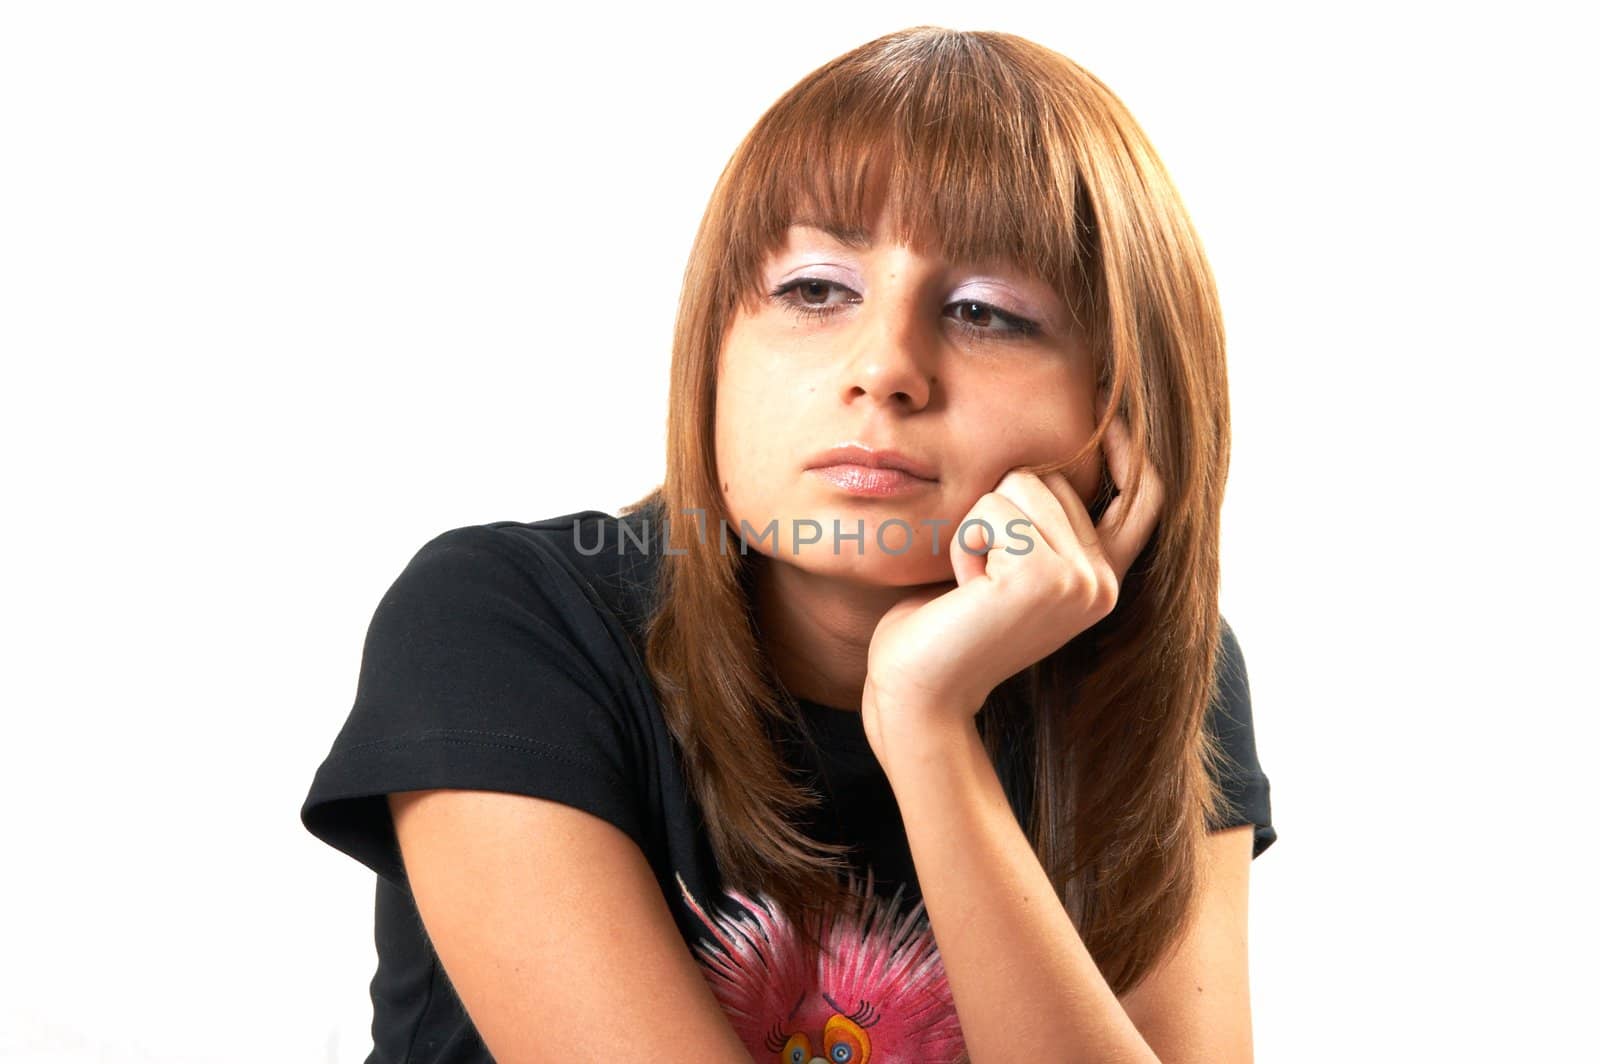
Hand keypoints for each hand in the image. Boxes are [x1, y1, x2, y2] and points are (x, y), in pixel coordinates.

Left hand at [861, 402, 1164, 762]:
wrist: (918, 693)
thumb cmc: (943, 627)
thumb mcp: (1005, 568)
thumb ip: (1041, 526)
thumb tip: (1049, 460)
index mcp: (1102, 579)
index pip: (1144, 497)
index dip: (1133, 449)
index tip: (1110, 405)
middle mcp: (1104, 582)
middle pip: (1052, 476)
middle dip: (996, 510)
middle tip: (981, 578)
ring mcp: (1083, 581)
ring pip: (1022, 484)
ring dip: (977, 526)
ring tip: (973, 585)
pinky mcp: (1047, 577)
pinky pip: (993, 508)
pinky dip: (965, 541)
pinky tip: (966, 591)